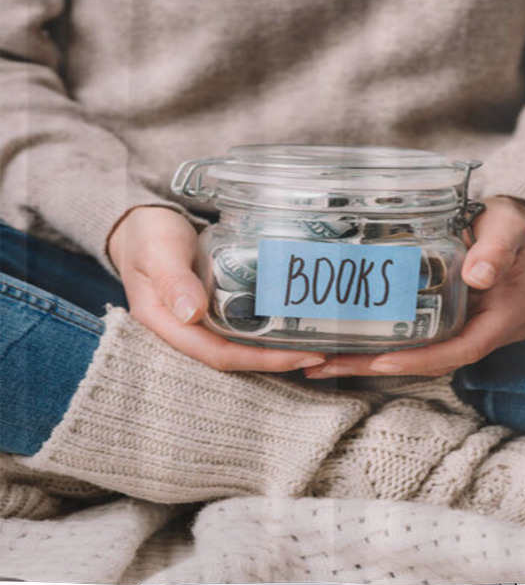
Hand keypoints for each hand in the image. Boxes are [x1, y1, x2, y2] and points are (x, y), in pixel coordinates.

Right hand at [108, 207, 326, 371]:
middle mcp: (185, 331)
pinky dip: (269, 328)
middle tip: (320, 353)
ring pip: (241, 344)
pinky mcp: (213, 308)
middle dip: (277, 360)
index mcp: (166, 326)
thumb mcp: (158, 251)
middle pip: (235, 356)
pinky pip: (243, 326)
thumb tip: (192, 313)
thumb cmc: (148, 235)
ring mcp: (200, 322)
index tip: (298, 356)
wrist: (143, 224)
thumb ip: (172, 279)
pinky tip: (296, 323)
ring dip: (277, 348)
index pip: (217, 354)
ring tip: (317, 343)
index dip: (258, 360)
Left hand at [303, 196, 524, 378]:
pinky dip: (388, 344)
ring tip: (327, 361)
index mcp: (510, 313)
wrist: (512, 227)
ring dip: (377, 361)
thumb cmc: (510, 224)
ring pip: (425, 355)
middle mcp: (493, 330)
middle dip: (385, 366)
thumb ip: (495, 249)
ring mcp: (473, 329)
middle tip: (332, 365)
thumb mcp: (507, 227)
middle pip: (437, 360)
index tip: (383, 362)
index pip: (466, 348)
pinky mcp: (455, 322)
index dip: (424, 359)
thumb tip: (478, 275)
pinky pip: (422, 340)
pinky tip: (349, 344)